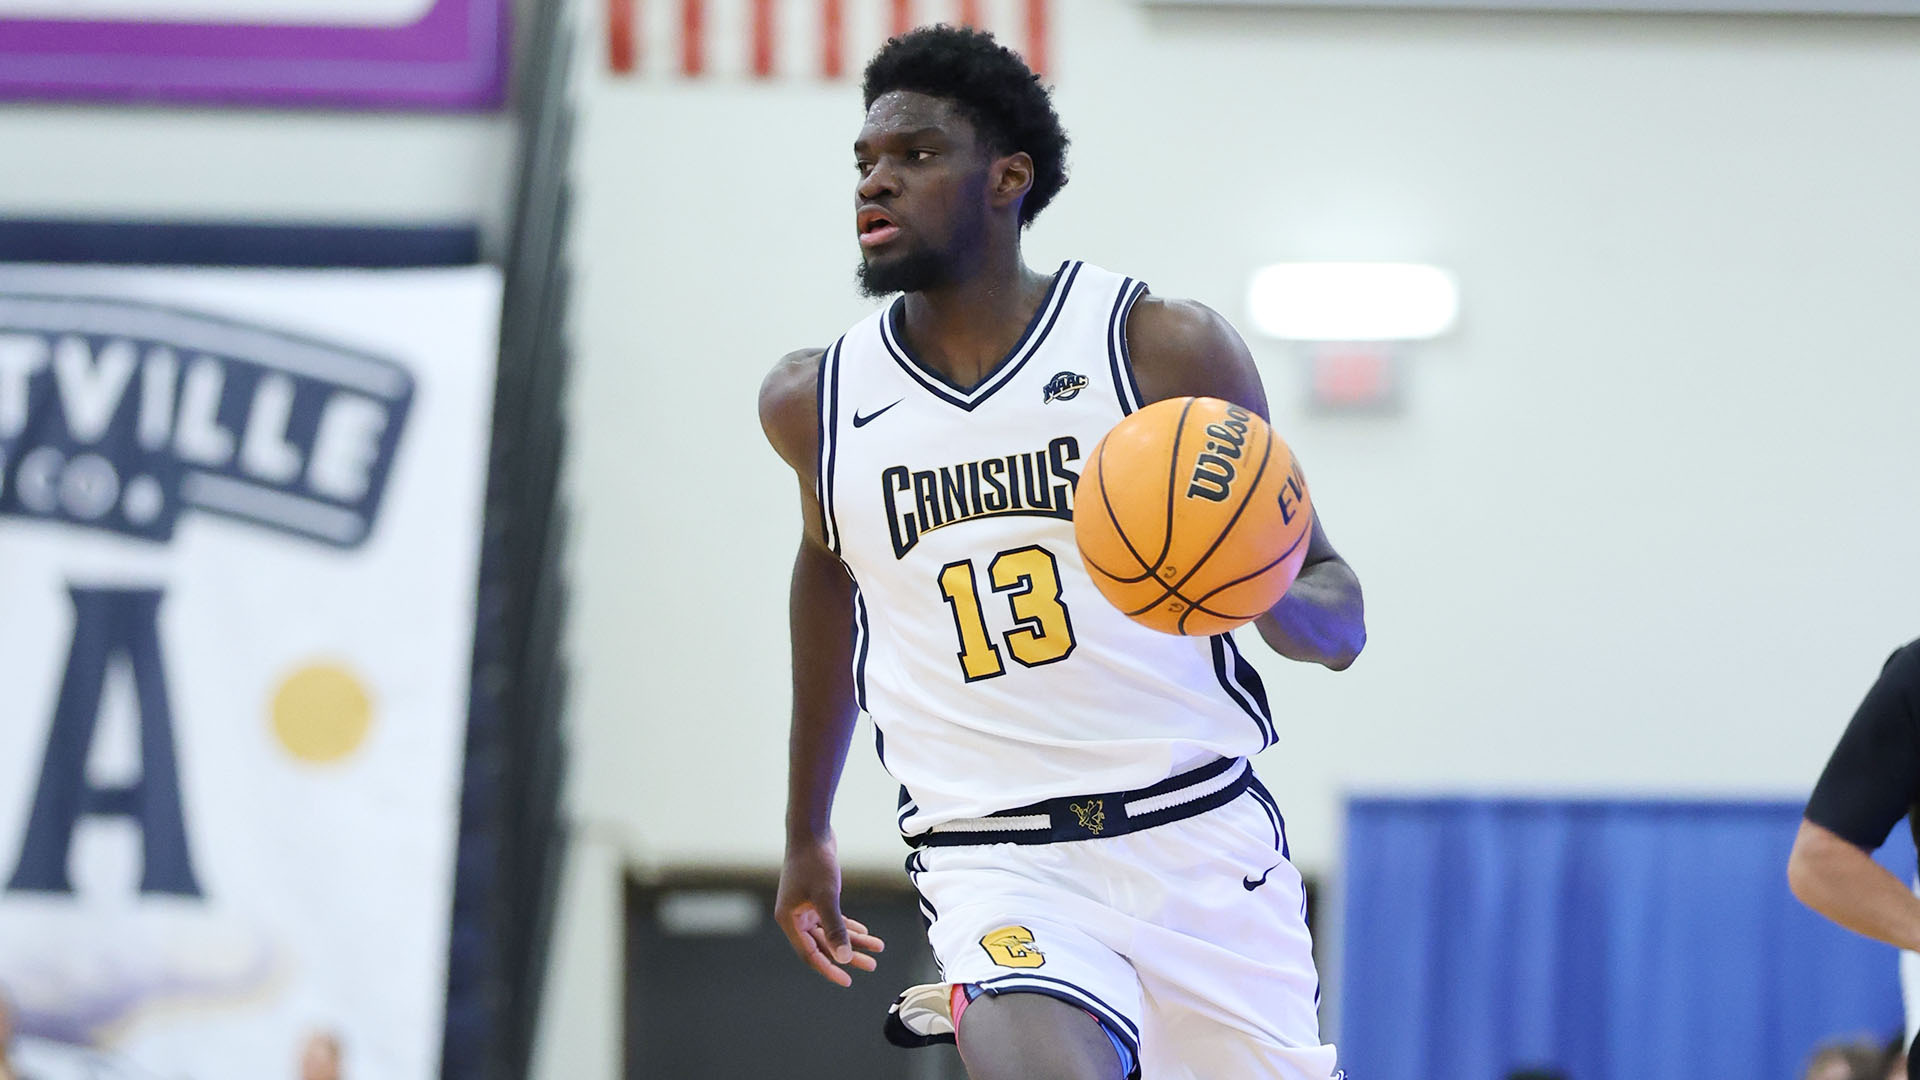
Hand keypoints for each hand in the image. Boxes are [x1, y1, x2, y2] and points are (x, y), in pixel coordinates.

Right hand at [775, 833, 884, 986]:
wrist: (811, 832)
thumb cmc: (814, 862)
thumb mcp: (827, 896)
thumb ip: (835, 928)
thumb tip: (843, 957)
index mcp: (789, 920)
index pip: (810, 954)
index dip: (829, 969)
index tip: (848, 980)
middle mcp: (794, 917)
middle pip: (823, 945)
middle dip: (848, 955)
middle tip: (871, 966)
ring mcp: (804, 907)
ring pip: (831, 932)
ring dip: (853, 940)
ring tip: (877, 949)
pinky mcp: (815, 897)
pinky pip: (832, 919)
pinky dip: (848, 926)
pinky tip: (865, 933)